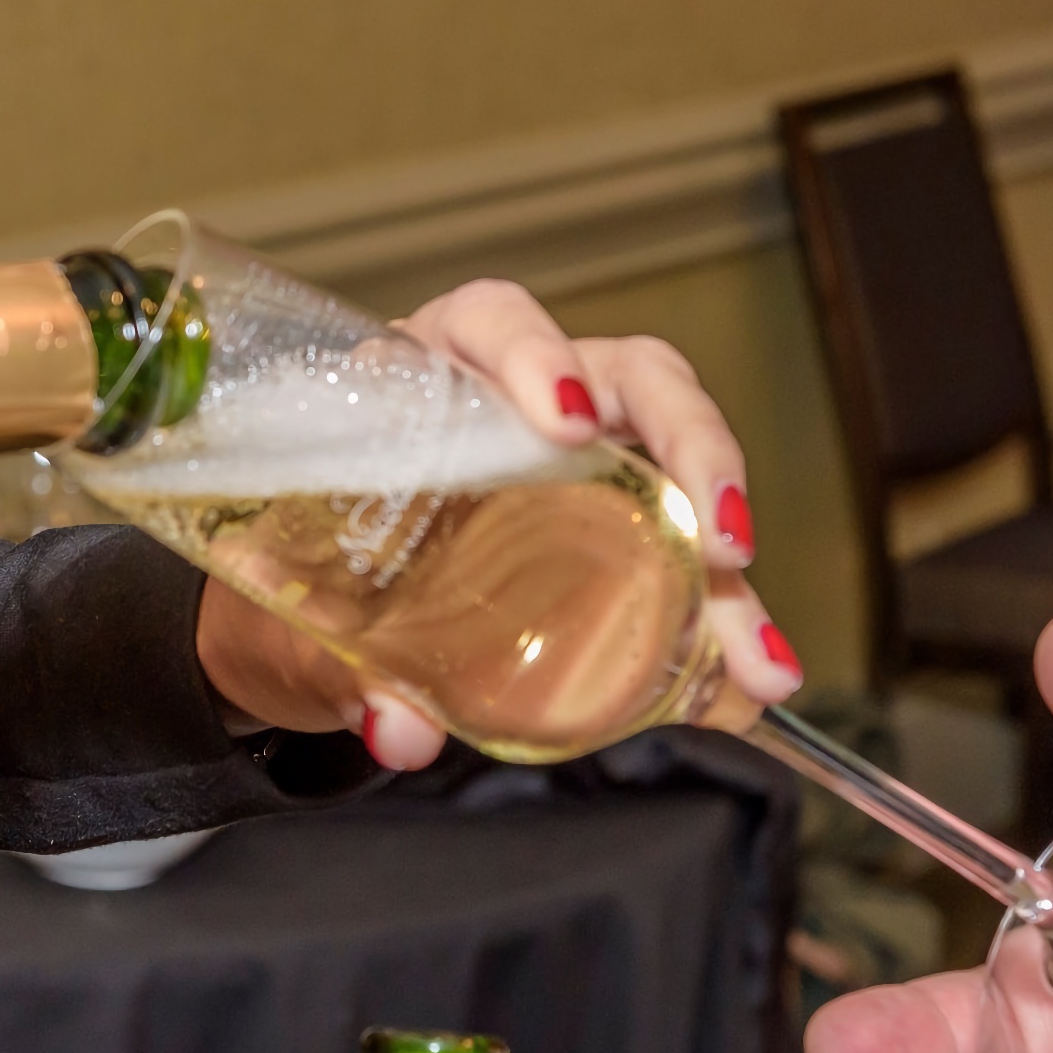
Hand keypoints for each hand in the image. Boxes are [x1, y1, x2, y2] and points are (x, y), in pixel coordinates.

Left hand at [196, 279, 802, 767]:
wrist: (305, 621)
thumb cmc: (297, 574)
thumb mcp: (297, 615)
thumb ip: (336, 667)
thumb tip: (398, 730)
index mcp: (425, 375)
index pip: (491, 322)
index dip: (536, 354)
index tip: (566, 420)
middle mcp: (521, 399)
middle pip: (632, 378)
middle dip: (692, 446)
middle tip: (718, 536)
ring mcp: (585, 459)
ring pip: (682, 463)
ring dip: (727, 548)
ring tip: (755, 646)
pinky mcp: (620, 526)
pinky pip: (687, 552)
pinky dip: (724, 613)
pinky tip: (752, 677)